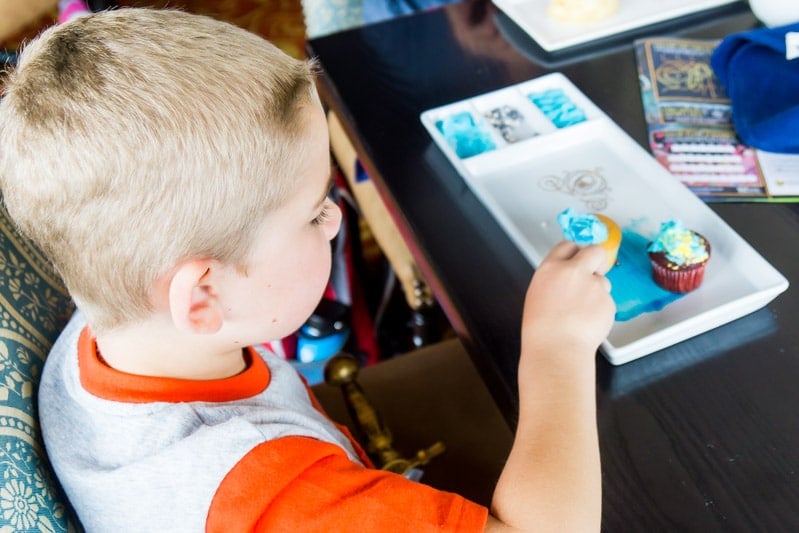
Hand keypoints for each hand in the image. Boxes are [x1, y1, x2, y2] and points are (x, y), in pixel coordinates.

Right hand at [521, 241, 614, 361]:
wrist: (557, 349)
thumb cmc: (541, 328)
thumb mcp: (538, 293)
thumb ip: (554, 278)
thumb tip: (568, 273)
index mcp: (550, 268)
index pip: (568, 245)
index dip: (574, 252)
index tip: (577, 258)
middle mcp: (573, 272)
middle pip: (595, 251)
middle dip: (596, 260)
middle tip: (592, 273)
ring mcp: (594, 286)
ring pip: (603, 280)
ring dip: (597, 290)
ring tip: (582, 311)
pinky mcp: (608, 301)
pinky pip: (607, 300)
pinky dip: (601, 309)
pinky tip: (588, 321)